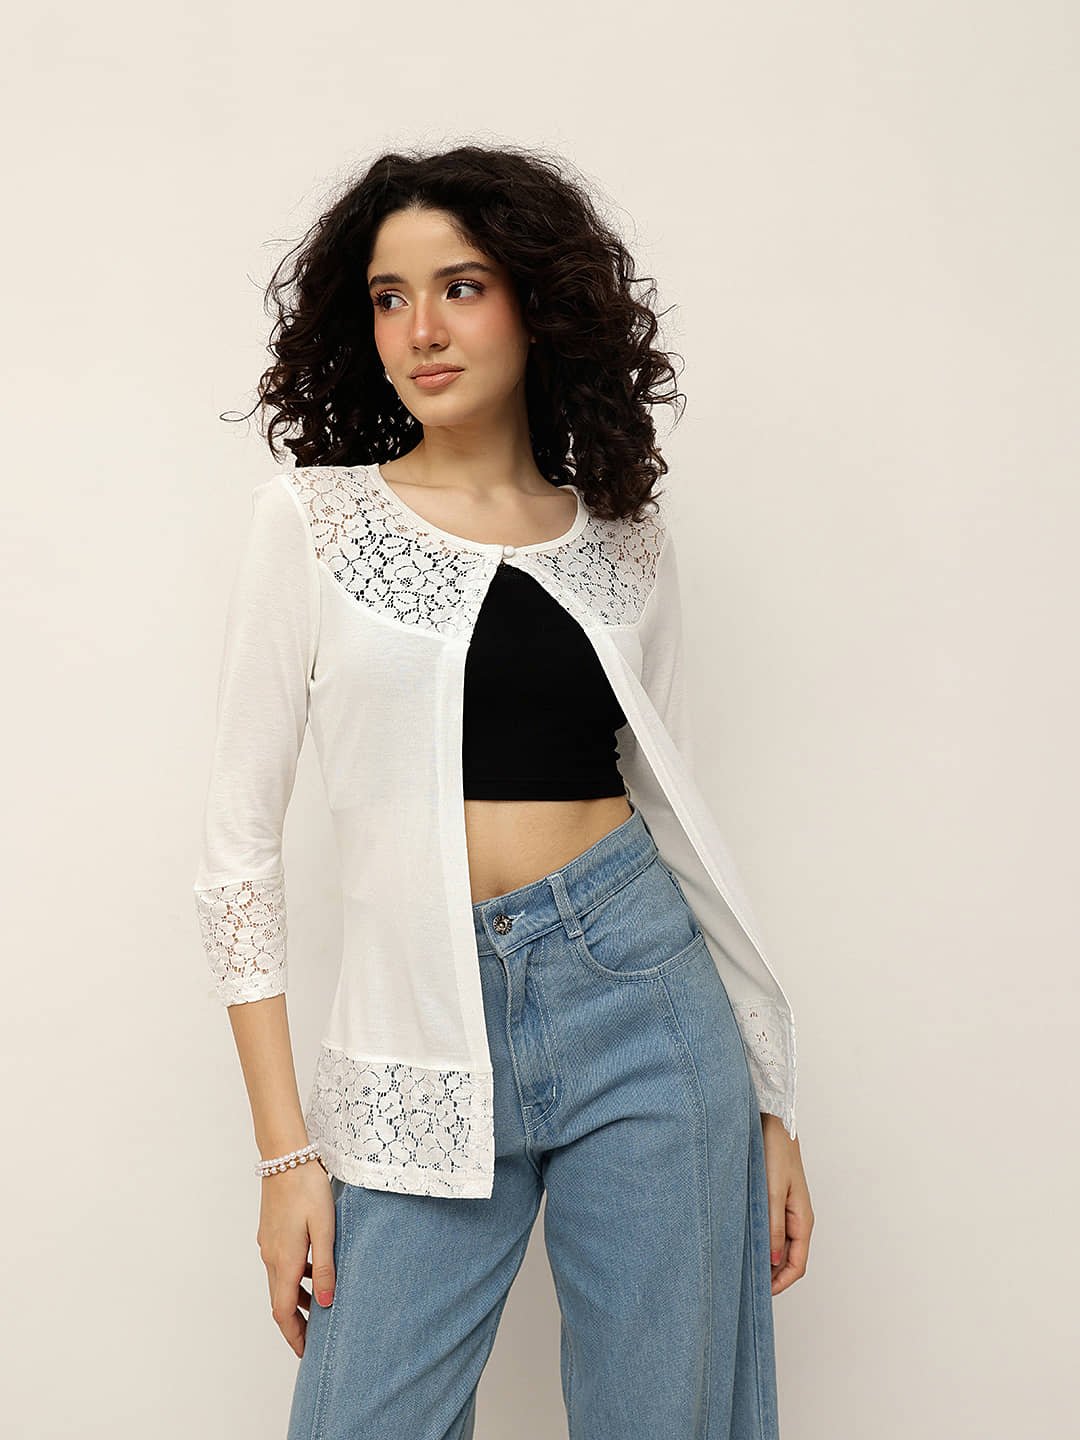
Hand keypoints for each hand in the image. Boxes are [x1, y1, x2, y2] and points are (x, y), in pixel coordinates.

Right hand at [256, 1159, 336, 1356]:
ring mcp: (268, 1244)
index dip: (294, 1336)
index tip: (306, 1354)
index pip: (284, 1312)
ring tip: (320, 1308)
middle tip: (314, 1340)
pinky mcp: (271, 1232)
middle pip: (280, 1302)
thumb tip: (327, 1305)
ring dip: (297, 1300)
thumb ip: (325, 1268)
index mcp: (284, 1261)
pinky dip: (295, 1278)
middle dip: (296, 1324)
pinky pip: (281, 1264)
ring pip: (280, 1282)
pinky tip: (312, 1271)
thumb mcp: (325, 1230)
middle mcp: (271, 1257)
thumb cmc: (309, 1190)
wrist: (286, 1158)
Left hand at [760, 1115, 813, 1294]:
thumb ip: (772, 1226)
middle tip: (746, 1284)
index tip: (761, 1294)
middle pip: (788, 1259)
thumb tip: (771, 1259)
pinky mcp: (776, 1201)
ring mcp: (787, 1210)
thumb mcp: (771, 1192)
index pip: (797, 1265)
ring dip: (765, 1257)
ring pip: (779, 1245)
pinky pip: (771, 1229)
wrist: (773, 1123)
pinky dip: (760, 1239)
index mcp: (802, 1220)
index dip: (780, 1283)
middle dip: (771, 1275)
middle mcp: (798, 1219)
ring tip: (742, 1265)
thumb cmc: (774, 1152)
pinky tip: (743, 1240)